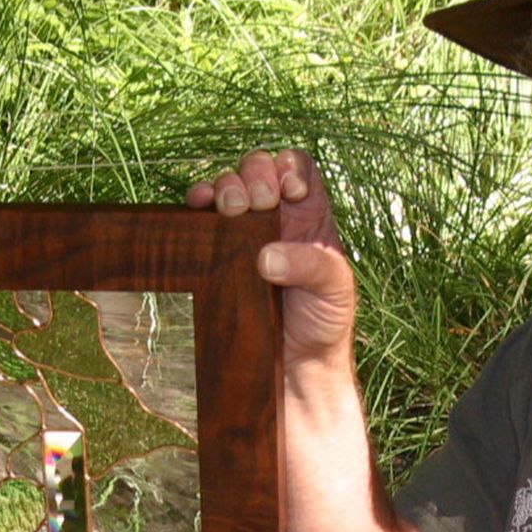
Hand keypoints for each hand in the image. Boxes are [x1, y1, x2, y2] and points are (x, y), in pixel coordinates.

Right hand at [187, 149, 355, 372]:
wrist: (295, 365)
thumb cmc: (324, 322)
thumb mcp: (334, 288)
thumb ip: (311, 265)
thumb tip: (266, 256)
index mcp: (310, 216)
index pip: (298, 168)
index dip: (289, 167)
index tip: (288, 191)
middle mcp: (276, 217)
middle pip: (259, 169)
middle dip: (254, 173)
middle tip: (258, 201)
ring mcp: (243, 232)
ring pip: (228, 186)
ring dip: (225, 185)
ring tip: (230, 207)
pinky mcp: (217, 250)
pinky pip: (201, 215)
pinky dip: (196, 203)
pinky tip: (197, 207)